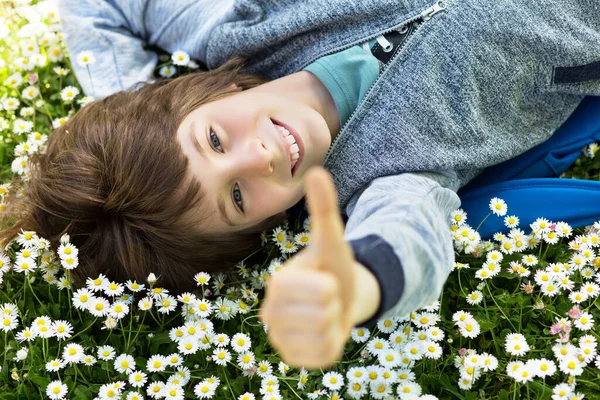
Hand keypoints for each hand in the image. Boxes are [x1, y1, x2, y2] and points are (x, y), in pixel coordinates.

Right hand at [259, 166, 356, 370]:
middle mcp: (270, 314)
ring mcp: (280, 340)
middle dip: (334, 306)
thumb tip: (317, 171)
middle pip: (322, 316)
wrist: (339, 298)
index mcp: (277, 284)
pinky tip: (325, 334)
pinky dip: (333, 345)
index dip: (331, 287)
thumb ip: (323, 208)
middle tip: (327, 299)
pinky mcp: (293, 360)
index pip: (320, 292)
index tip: (324, 282)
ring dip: (335, 325)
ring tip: (326, 314)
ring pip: (324, 338)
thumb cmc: (332, 267)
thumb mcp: (331, 238)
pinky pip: (323, 356)